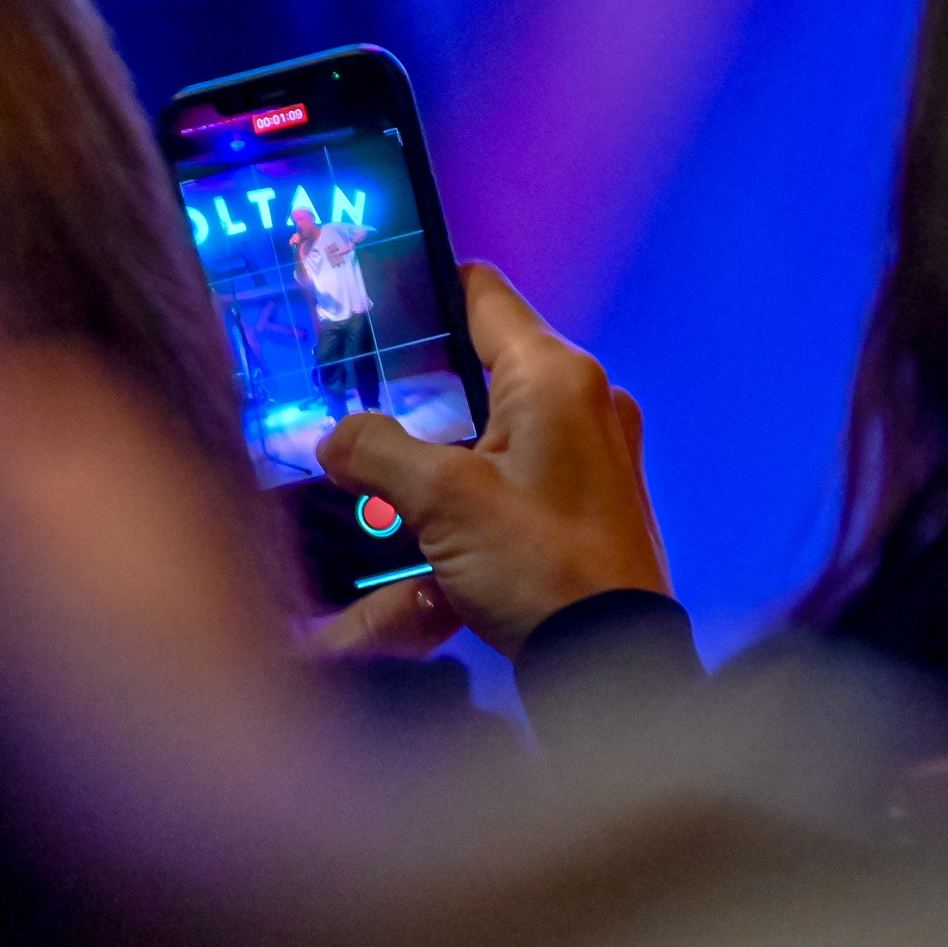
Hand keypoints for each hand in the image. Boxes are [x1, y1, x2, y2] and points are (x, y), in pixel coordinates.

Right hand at [314, 262, 669, 654]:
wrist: (611, 658)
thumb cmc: (539, 566)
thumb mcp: (441, 502)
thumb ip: (377, 452)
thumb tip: (336, 438)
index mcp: (557, 376)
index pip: (483, 295)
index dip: (424, 288)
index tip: (372, 295)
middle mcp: (588, 399)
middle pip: (489, 359)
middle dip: (424, 377)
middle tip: (360, 391)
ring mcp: (601, 450)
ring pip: (505, 415)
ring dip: (449, 432)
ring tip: (388, 457)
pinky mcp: (598, 497)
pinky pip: (527, 460)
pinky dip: (482, 469)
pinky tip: (438, 504)